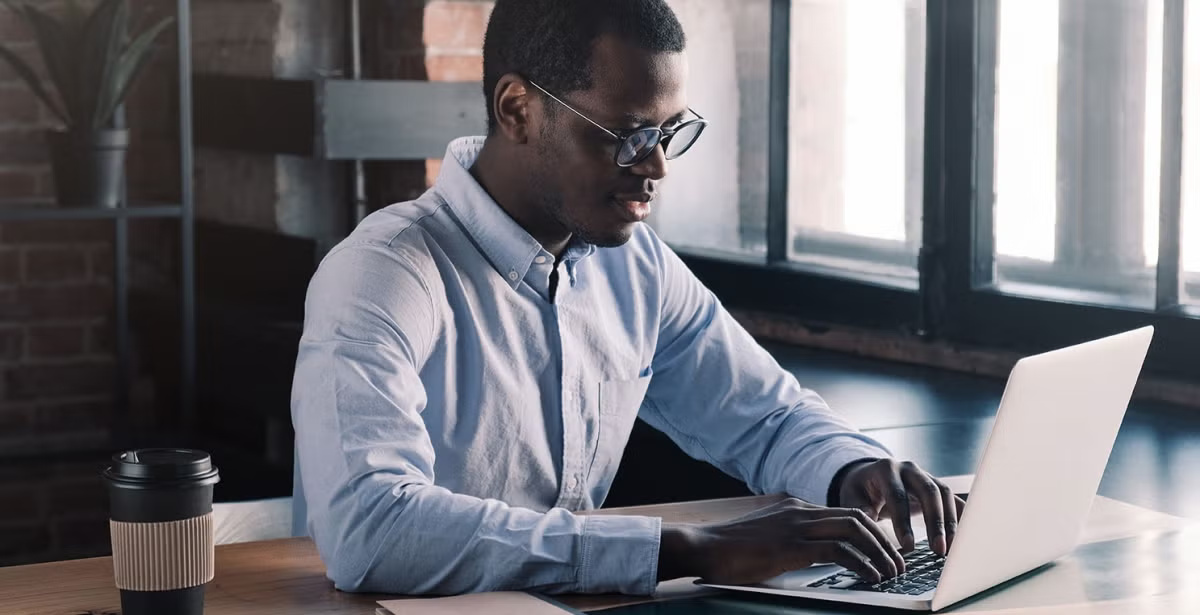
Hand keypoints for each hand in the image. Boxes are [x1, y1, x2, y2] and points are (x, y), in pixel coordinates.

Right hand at [658, 497, 904, 585]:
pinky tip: (871, 578)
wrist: (702, 547)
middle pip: (857, 518)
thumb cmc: (727, 551)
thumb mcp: (765, 539)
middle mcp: (800, 511)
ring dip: (879, 552)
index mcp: (795, 508)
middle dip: (884, 540)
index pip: (844, 513)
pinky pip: (839, 552)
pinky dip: (862, 564)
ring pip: (854, 531)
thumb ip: (789, 542)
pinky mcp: (792, 546)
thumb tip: (813, 558)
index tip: (884, 551)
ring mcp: (796, 526)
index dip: (870, 532)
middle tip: (899, 563)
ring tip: (892, 573)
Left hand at [835, 459, 965, 556]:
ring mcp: (926, 475)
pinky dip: (961, 517)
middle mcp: (909, 468)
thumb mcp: (851, 497)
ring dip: (951, 522)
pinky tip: (965, 537)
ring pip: (945, 495)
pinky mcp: (937, 485)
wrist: (869, 476)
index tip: (908, 546)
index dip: (903, 522)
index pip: (897, 496)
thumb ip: (860, 510)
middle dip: (935, 522)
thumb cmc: (860, 489)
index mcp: (885, 469)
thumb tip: (870, 524)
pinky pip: (953, 499)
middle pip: (928, 492)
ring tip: (951, 549)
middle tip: (938, 549)